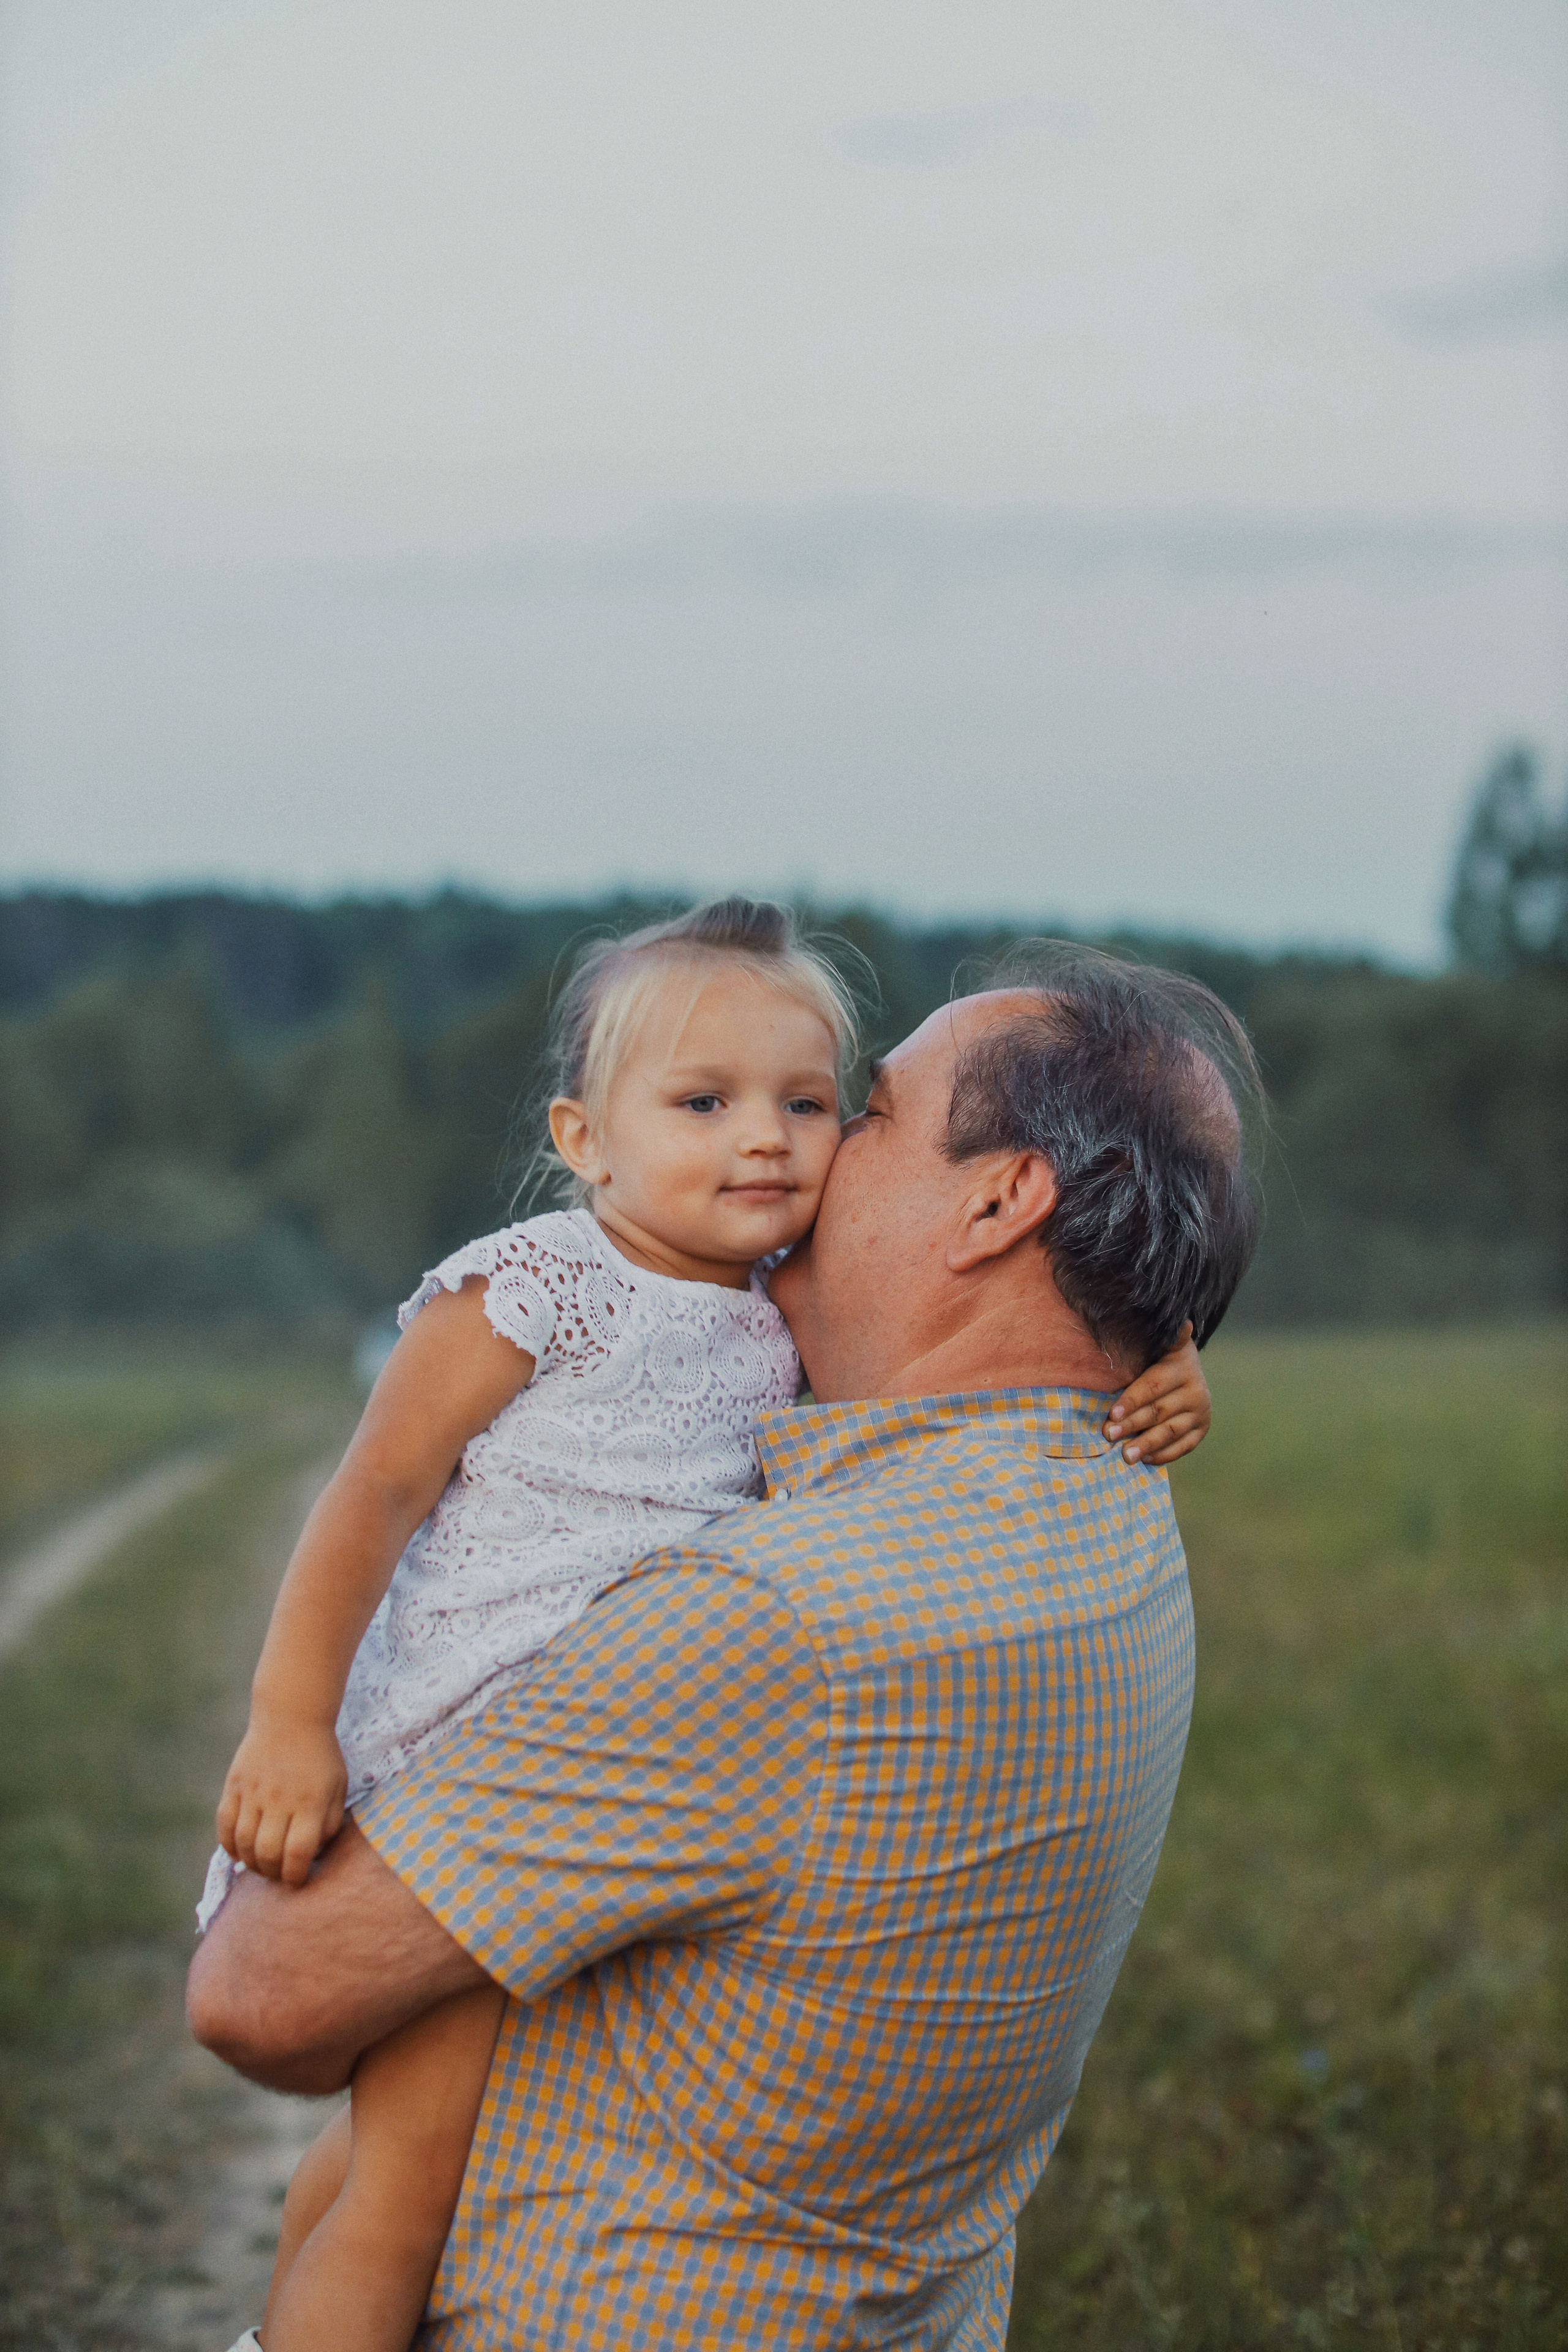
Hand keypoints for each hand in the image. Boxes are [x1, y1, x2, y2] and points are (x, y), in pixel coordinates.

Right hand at [216, 1713, 348, 1886]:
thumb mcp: (338, 1787)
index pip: (299, 1853)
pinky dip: (229, 1846)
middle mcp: (280, 1800)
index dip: (297, 1875)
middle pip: (268, 1853)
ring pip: (243, 1843)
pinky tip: (239, 1852)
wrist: (291, 1716)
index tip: (298, 1879)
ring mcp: (253, 1792)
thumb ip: (330, 1823)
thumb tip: (313, 1855)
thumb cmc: (321, 1756)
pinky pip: (224, 1825)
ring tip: (261, 1865)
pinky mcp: (234, 1785)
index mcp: (311, 1802)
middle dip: (273, 1874)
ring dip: (251, 1863)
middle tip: (278, 1875)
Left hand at [1103, 1323, 1210, 1465]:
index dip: (1132, 1400)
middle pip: (1160, 1411)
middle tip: (1109, 1435)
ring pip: (1171, 1431)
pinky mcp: (1202, 1428)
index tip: (1112, 1413)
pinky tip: (1145, 1460)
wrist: (1188, 1369)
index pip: (1154, 1386)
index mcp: (1181, 1366)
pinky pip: (1184, 1446)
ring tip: (1126, 1455)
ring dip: (1147, 1444)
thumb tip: (1181, 1322)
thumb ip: (1163, 1336)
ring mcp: (1201, 1411)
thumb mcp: (1159, 1343)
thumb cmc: (1159, 1356)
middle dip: (1132, 1424)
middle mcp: (1196, 1390)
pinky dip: (1164, 1454)